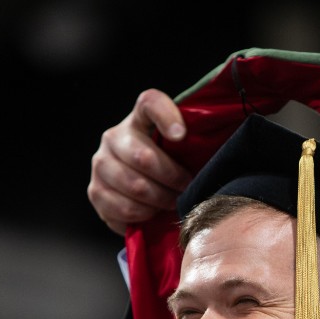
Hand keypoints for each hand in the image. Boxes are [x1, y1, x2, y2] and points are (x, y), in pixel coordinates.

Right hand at [87, 89, 193, 235]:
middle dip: (173, 179)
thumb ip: (193, 145)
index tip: (182, 135)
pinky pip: (124, 208)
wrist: (141, 194)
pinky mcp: (95, 192)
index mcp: (138, 119)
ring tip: (172, 203)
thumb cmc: (169, 170)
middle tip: (187, 190)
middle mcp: (113, 137)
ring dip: (160, 200)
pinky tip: (152, 212)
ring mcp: (100, 164)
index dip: (166, 116)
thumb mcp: (182, 152)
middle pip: (144, 157)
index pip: (150, 103)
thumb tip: (224, 154)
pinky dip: (144, 215)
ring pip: (135, 186)